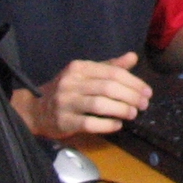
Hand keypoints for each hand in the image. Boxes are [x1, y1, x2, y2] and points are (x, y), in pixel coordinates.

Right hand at [10, 51, 151, 138]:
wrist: (36, 109)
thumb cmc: (67, 90)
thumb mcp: (86, 73)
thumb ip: (110, 66)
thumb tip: (133, 57)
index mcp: (79, 68)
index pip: (112, 72)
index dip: (133, 82)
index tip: (147, 91)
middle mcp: (71, 83)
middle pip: (107, 88)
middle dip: (130, 96)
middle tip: (144, 104)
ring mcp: (66, 103)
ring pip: (99, 105)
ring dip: (121, 110)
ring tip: (134, 113)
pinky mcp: (64, 122)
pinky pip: (89, 123)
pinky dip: (107, 125)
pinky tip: (118, 125)